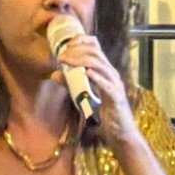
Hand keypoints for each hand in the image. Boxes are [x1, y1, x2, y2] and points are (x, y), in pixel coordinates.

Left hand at [53, 32, 139, 149]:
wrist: (120, 133)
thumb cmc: (104, 114)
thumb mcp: (82, 95)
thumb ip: (70, 85)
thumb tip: (54, 74)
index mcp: (105, 70)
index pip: (96, 47)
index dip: (82, 41)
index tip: (66, 45)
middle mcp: (111, 73)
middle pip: (95, 53)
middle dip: (76, 51)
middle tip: (61, 56)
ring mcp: (115, 84)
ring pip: (100, 65)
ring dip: (81, 61)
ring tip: (67, 62)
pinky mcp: (116, 97)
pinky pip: (107, 84)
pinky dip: (96, 77)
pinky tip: (87, 73)